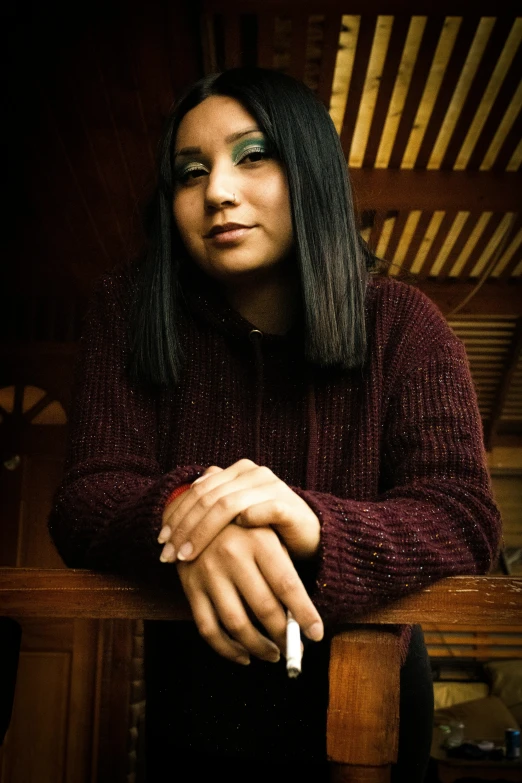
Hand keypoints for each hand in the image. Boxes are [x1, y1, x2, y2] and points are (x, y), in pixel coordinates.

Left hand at [159, 459, 320, 561]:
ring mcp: (272, 487)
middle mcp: (253, 474)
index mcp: (237, 472)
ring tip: (187, 556)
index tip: (160, 541)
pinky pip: (266, 509)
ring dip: (202, 532)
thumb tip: (167, 519)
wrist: (309, 536)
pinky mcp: (290, 505)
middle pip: (208, 497)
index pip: (199, 489)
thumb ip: (208, 510)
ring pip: (228, 504)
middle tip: (168, 554)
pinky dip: (247, 520)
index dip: (176, 514)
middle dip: (183, 528)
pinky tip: (230, 543)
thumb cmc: (265, 530)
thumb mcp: (233, 519)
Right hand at [176, 523, 323, 663]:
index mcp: (259, 539)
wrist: (198, 510)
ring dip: (258, 647)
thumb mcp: (268, 533)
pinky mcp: (189, 586)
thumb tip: (299, 618)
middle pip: (264, 608)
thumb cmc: (245, 528)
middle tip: (296, 649)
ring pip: (236, 624)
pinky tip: (243, 655)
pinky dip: (227, 650)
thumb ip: (283, 569)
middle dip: (284, 635)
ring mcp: (208, 571)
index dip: (304, 613)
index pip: (287, 584)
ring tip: (273, 654)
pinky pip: (207, 628)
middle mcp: (232, 554)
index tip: (317, 634)